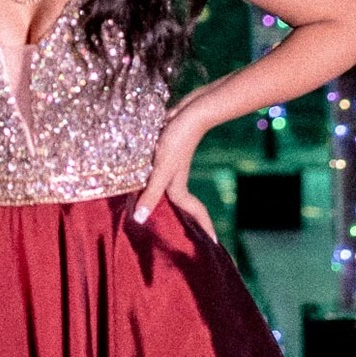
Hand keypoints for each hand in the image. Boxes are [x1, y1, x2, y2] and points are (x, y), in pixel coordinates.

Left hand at [132, 109, 217, 242]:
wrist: (190, 112)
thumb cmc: (178, 140)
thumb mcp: (162, 169)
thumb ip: (151, 193)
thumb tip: (141, 220)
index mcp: (178, 187)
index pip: (195, 213)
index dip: (204, 228)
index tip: (214, 244)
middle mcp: (175, 179)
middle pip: (182, 205)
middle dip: (187, 220)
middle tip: (185, 238)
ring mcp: (170, 166)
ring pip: (168, 189)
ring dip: (165, 201)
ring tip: (159, 214)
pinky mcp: (165, 152)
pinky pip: (158, 175)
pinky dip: (153, 183)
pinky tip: (143, 182)